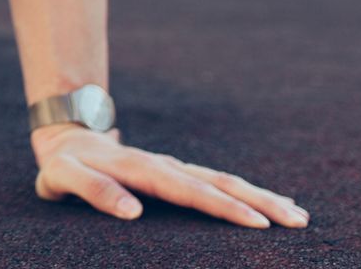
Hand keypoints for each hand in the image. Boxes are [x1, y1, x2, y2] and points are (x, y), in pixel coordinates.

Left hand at [29, 124, 310, 229]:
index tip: (255, 223)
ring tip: (297, 214)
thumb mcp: (63, 178)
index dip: (222, 207)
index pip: (188, 191)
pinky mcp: (176, 173)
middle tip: (297, 221)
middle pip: (217, 183)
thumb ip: (93, 191)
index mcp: (140, 169)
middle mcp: (163, 165)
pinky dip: (246, 193)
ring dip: (260, 196)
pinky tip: (271, 205)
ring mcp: (173, 168)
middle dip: (258, 202)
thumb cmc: (63, 165)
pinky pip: (216, 183)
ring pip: (223, 180)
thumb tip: (133, 212)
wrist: (64, 137)